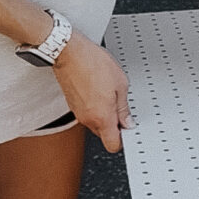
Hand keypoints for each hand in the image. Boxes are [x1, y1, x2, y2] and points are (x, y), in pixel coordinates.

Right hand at [51, 30, 133, 152]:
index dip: (122, 140)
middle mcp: (87, 119)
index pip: (112, 145)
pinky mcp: (72, 105)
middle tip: (120, 107)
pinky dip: (94, 107)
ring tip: (109, 95)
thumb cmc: (93, 64)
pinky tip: (99, 91)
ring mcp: (78, 112)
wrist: (69, 53)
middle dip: (113, 125)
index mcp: (102, 117)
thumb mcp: (120, 83)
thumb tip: (128, 121)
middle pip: (104, 135)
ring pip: (95, 124)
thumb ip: (124, 107)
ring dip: (103, 115)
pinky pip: (87, 113)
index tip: (128, 128)